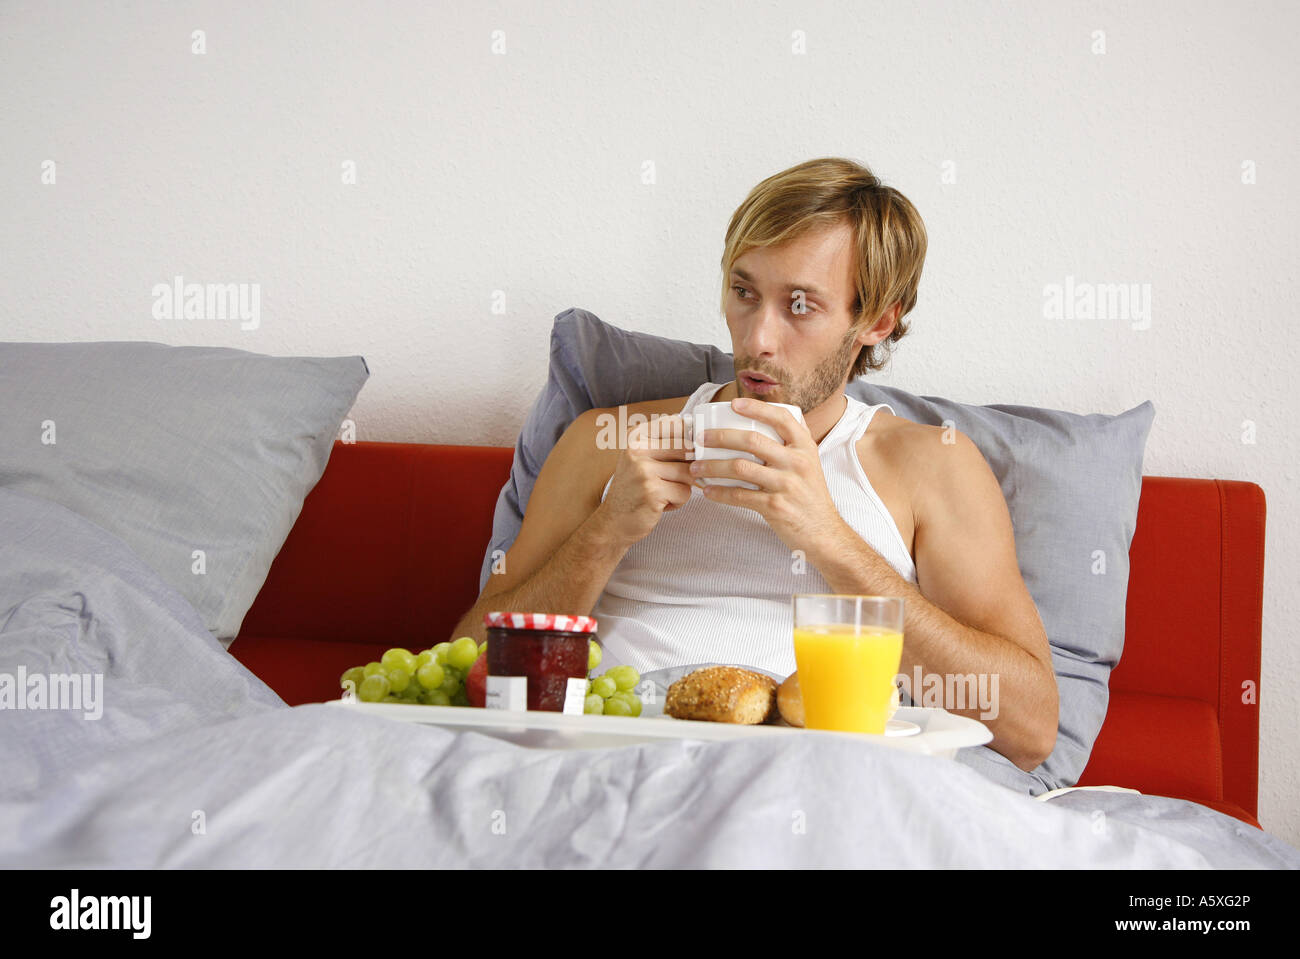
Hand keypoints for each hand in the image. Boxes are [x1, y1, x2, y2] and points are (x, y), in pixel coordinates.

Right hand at [595, 412, 694, 547]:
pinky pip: (685, 492)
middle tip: (672, 478)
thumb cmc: (633, 489)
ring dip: (682, 486)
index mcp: (635, 436)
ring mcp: (644, 470)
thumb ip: (667, 445)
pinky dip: (678, 501)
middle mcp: (637, 449)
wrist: (613, 521)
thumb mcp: (642, 459)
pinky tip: (661, 504)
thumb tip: (701, 438)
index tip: (684, 451)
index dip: (688, 438)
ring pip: (688, 472)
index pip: (675, 424)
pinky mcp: (652, 492)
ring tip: (664, 492)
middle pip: (686, 448)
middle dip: (687, 467)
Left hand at [688, 397, 844, 550]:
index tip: (734, 404)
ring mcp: (786, 485)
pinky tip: (708, 491)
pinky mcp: (775, 507)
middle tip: (701, 438)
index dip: (756, 408)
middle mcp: (797, 462)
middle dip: (721, 437)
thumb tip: (778, 416)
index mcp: (805, 447)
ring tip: (696, 468)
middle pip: (752, 440)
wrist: (824, 532)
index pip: (781, 418)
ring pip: (740, 467)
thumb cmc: (811, 496)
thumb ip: (795, 442)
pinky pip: (740, 496)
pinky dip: (720, 493)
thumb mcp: (811, 463)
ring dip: (712, 466)